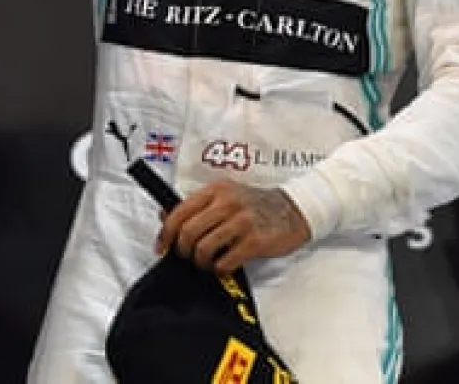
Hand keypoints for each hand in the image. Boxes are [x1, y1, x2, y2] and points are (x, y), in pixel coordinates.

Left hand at [155, 179, 312, 275]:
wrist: (294, 210)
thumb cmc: (256, 206)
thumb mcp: (225, 196)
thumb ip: (196, 206)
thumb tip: (163, 216)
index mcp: (216, 190)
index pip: (179, 213)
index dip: (166, 235)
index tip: (163, 248)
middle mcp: (228, 202)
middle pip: (188, 233)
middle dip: (184, 251)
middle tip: (190, 257)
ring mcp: (242, 221)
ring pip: (203, 249)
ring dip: (202, 262)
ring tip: (210, 262)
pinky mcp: (255, 241)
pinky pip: (224, 262)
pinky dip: (220, 269)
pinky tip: (226, 265)